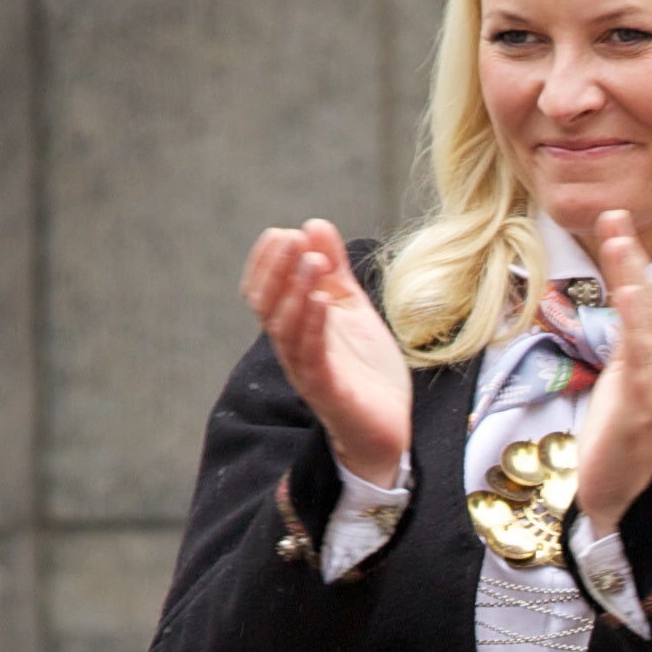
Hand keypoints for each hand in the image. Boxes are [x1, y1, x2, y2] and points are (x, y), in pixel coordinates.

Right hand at [243, 217, 412, 482]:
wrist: (387, 427)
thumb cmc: (366, 370)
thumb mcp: (352, 308)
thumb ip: (335, 270)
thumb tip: (314, 224)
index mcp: (295, 327)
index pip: (264, 290)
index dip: (268, 261)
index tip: (283, 233)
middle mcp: (292, 348)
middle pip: (266, 305)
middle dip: (276, 269)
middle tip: (291, 238)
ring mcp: (307, 371)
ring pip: (286, 329)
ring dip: (296, 291)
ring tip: (312, 261)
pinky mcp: (328, 392)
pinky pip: (313, 357)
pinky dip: (315, 326)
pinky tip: (324, 301)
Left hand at [567, 207, 651, 534]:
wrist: (614, 494)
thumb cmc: (614, 436)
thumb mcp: (617, 377)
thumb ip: (623, 341)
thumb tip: (620, 302)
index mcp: (650, 356)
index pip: (640, 298)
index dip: (629, 259)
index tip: (613, 220)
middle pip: (646, 301)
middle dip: (631, 258)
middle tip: (615, 216)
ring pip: (646, 324)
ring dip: (633, 280)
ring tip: (620, 244)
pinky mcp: (643, 408)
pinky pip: (642, 360)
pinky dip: (636, 326)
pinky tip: (627, 297)